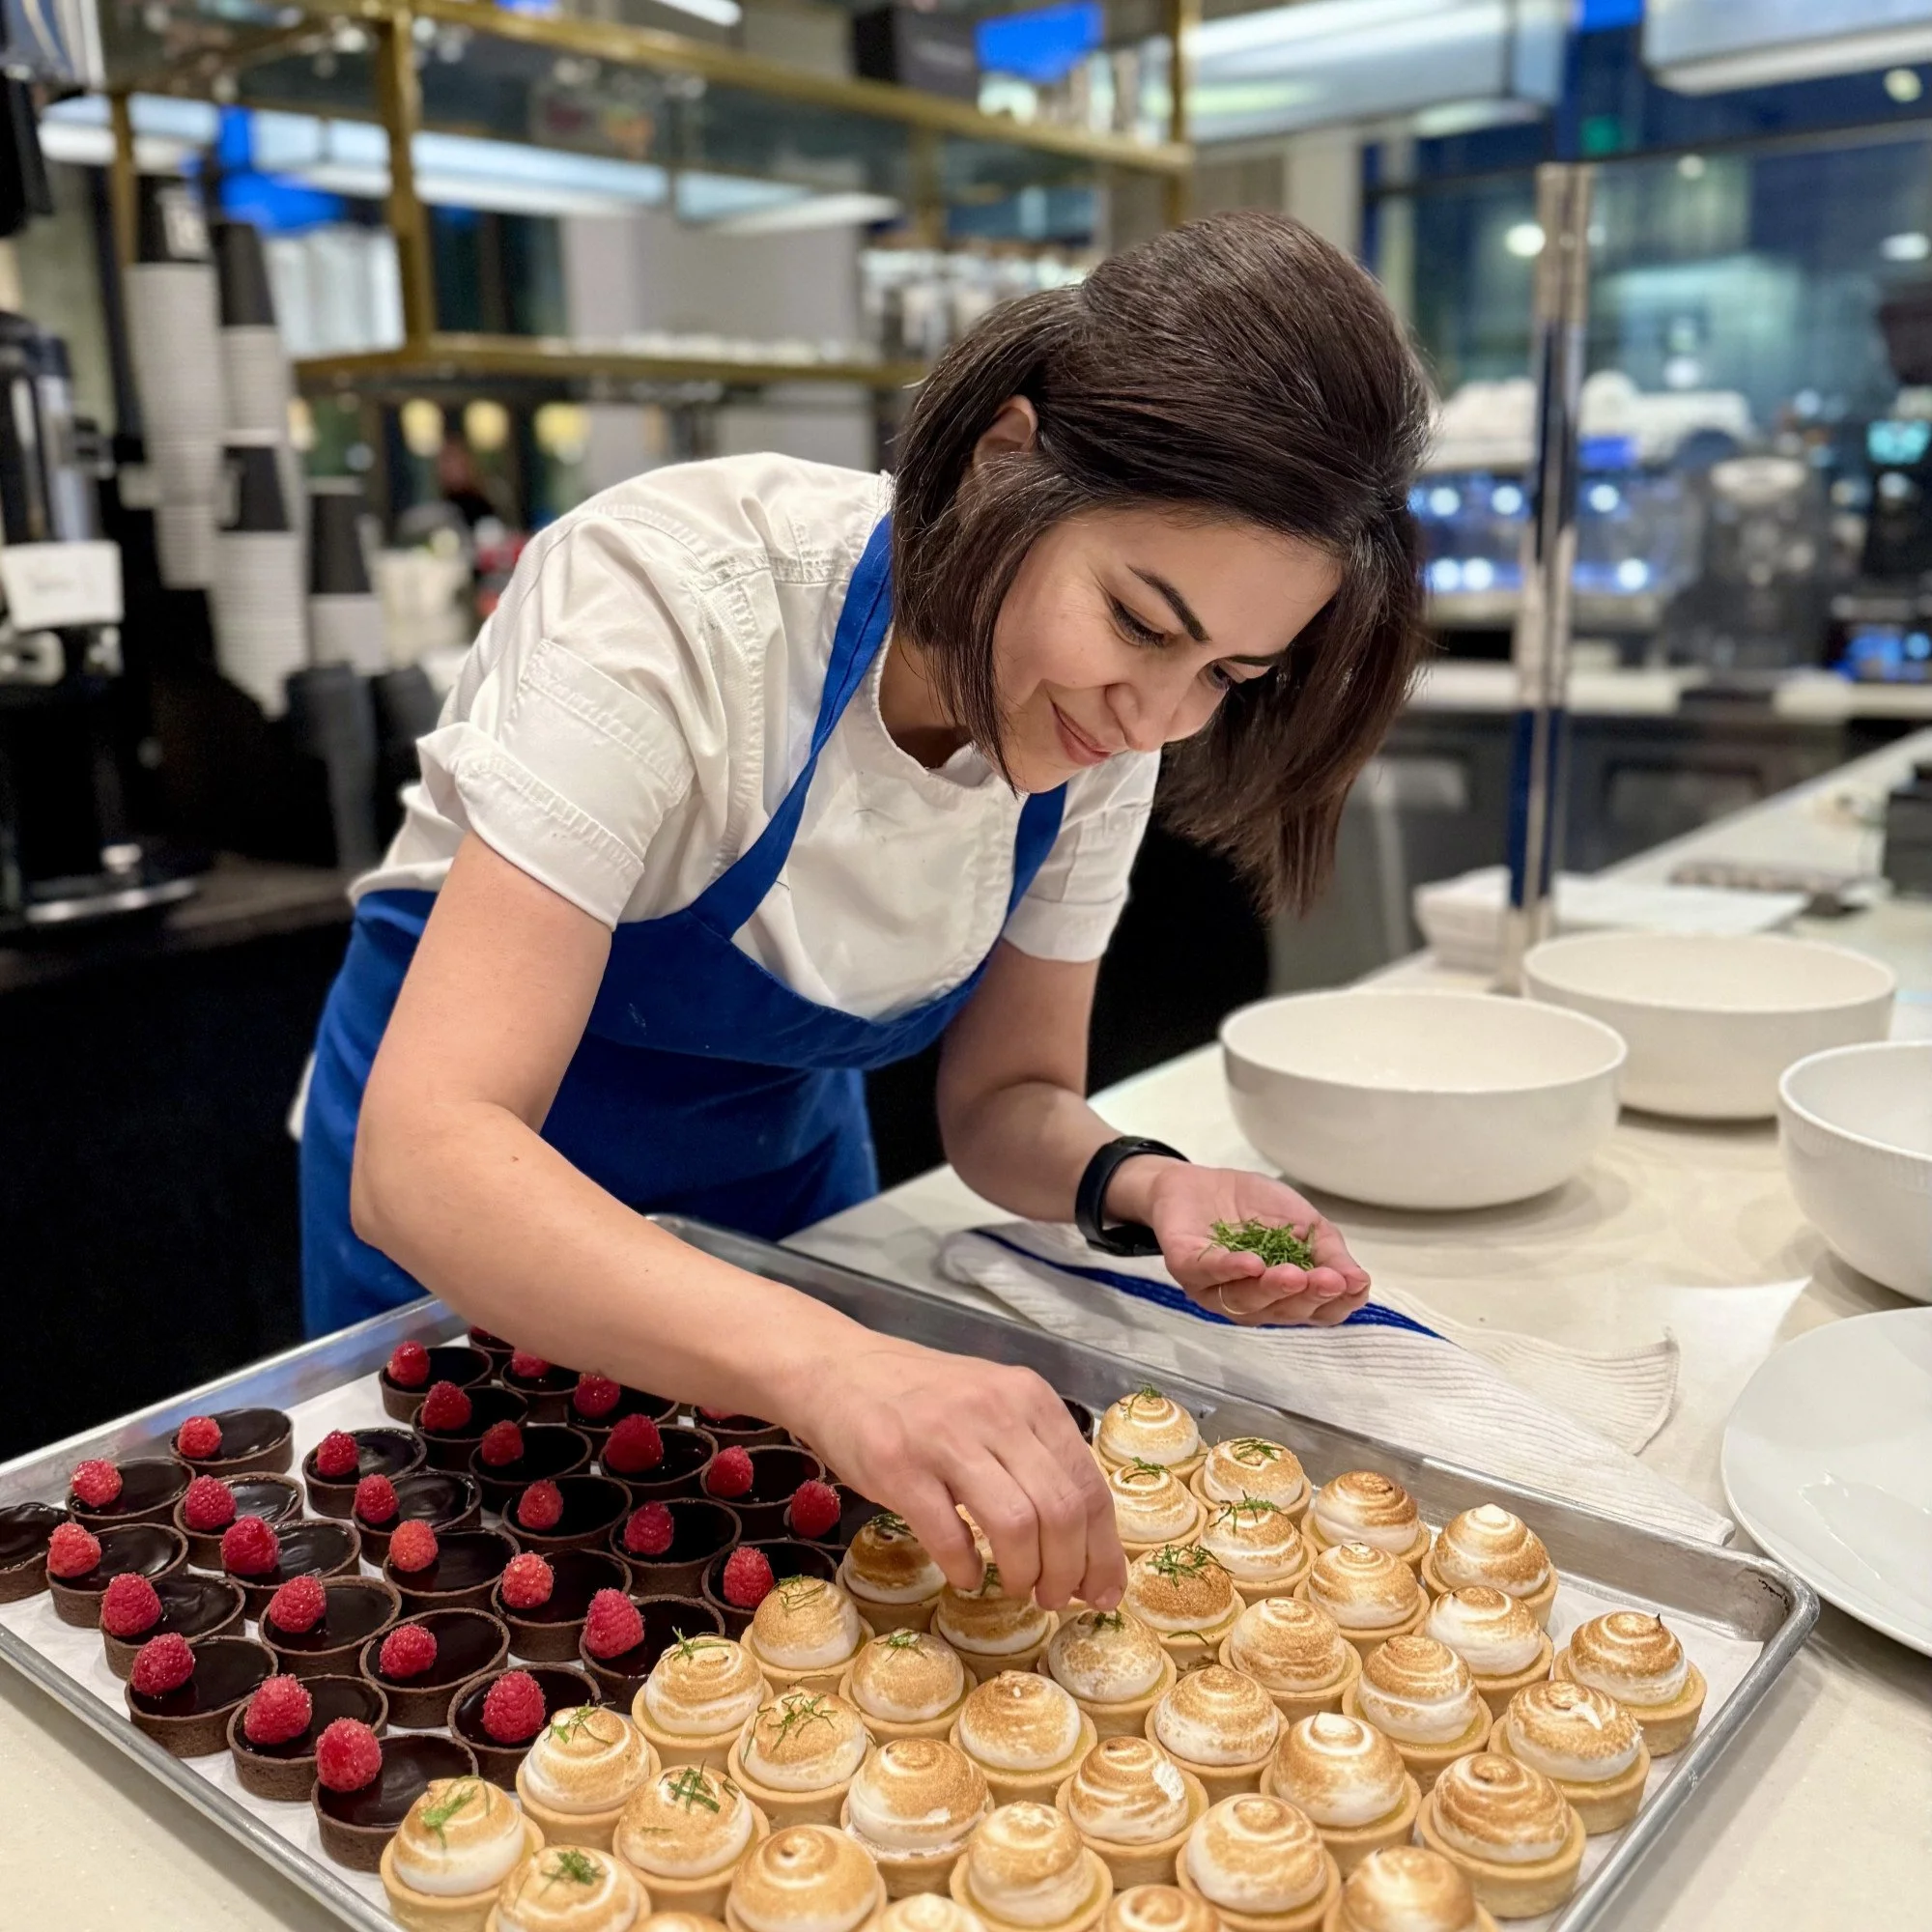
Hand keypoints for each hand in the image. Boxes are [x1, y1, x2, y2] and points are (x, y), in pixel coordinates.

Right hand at [782, 1332, 1123, 1613]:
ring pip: (1017, 1524)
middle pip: (1061, 1510)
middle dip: (1069, 1571)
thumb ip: (1035, 1456)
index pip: (1089, 1485)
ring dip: (1023, 1574)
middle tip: (1056, 1599)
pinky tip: (963, 1575)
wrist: (838, 1369)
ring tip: (1016, 1589)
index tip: (1103, 1591)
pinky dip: (964, 1568)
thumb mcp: (993, 1405)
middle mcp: (997, 1412)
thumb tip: (1082, 1542)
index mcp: (1030, 1399)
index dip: (1103, 1550)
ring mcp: (946, 1438)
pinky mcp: (898, 1466)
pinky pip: (947, 1534)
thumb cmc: (923, 1398)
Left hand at [1110, 1158, 1371, 1325]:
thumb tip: (1359, 1282)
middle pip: (1282, 1311)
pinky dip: (1230, 1270)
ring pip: (1244, 1301)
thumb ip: (1329, 1252)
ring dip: (1272, 1289)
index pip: (1316, 1312)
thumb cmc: (1255, 1207)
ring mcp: (1215, 1288)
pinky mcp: (1184, 1266)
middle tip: (1328, 1280)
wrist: (1201, 1181)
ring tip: (1294, 1275)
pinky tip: (1252, 1263)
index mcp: (1283, 1295)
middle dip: (1307, 1297)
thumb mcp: (1305, 1223)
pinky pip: (1207, 1275)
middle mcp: (1251, 1301)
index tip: (1353, 1285)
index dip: (1336, 1303)